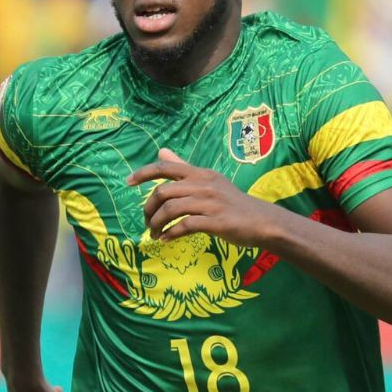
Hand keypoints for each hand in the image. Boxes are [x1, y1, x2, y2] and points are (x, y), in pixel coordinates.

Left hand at [127, 149, 285, 246]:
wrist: (263, 221)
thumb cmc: (234, 203)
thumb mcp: (210, 181)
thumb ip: (184, 168)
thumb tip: (161, 151)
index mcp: (201, 173)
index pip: (165, 167)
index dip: (143, 173)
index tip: (128, 183)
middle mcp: (203, 184)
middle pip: (163, 191)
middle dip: (148, 208)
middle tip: (147, 222)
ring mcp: (210, 203)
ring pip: (171, 209)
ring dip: (157, 223)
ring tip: (154, 233)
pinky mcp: (215, 221)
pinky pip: (184, 226)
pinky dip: (170, 234)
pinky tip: (166, 240)